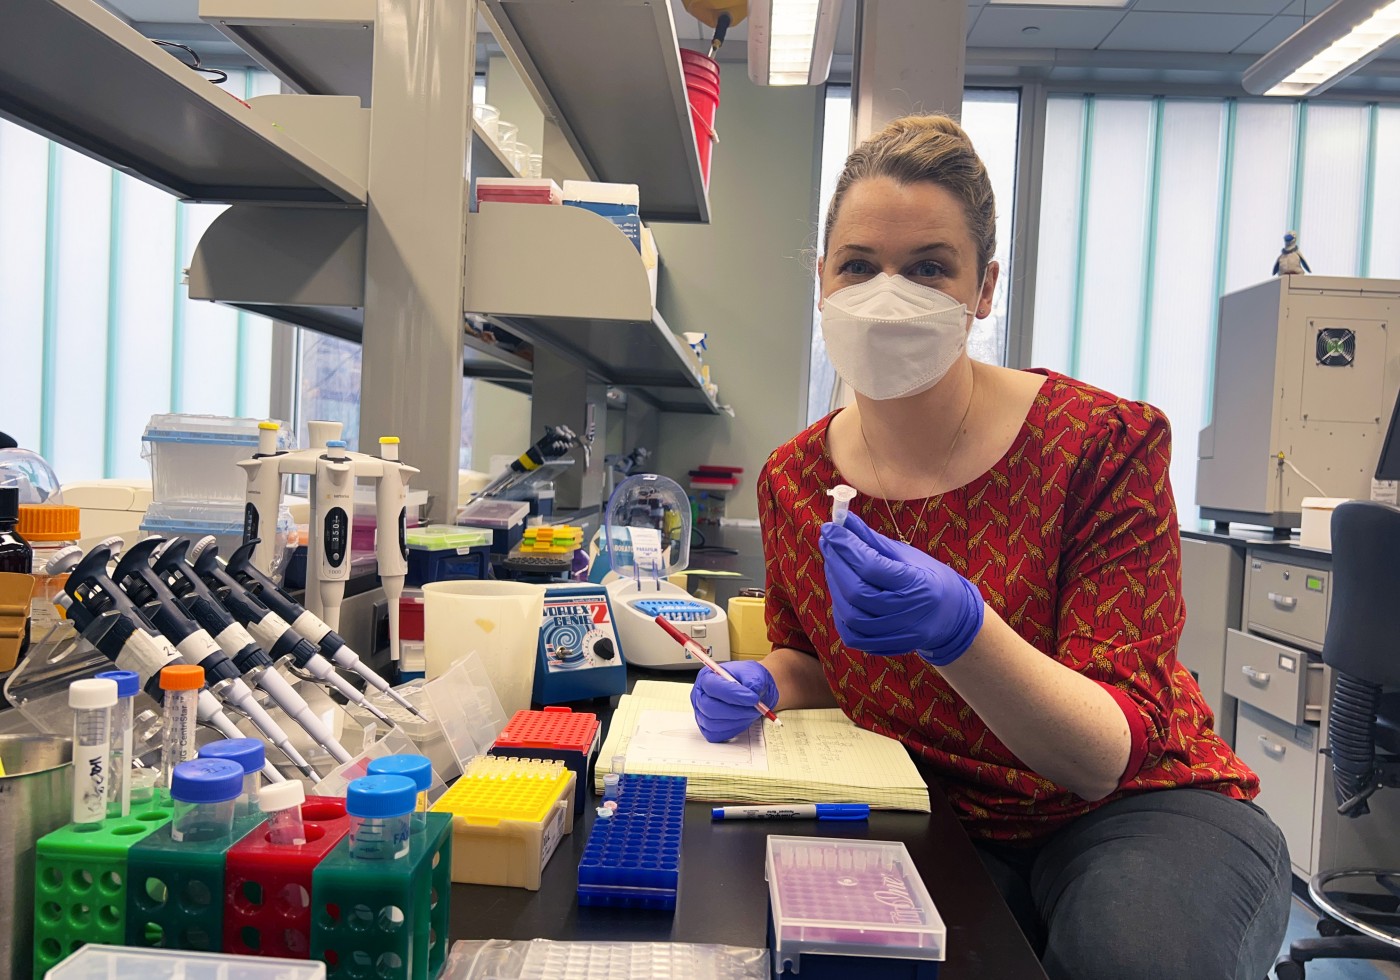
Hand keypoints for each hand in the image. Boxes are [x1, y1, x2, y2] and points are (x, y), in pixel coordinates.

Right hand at [690, 660, 778, 742]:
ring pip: (713, 723)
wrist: (750, 690)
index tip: (753, 698)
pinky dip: (732, 729)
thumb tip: (752, 690)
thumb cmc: (747, 680)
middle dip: (735, 711)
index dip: (732, 694)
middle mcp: (700, 695)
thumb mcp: (754, 673)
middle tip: (755, 708)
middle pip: (709, 707)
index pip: (712, 686)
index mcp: (706, 676)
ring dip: (737, 720)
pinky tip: (742, 719)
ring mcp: (701, 713)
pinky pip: (717, 735)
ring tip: (750, 711)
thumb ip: (753, 680)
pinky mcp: (707, 728)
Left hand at [818, 512, 984, 664]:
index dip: (847, 546)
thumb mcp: (907, 555)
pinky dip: (841, 612)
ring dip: (835, 586)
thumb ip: (872, 540)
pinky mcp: (886, 648)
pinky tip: (841, 592)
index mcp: (918, 585)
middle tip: (829, 543)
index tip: (831, 528)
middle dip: (836, 564)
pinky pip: (852, 635)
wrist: (952, 617)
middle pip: (857, 592)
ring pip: (851, 615)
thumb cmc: (928, 578)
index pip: (872, 566)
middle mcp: (908, 613)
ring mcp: (897, 635)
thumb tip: (844, 520)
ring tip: (834, 564)